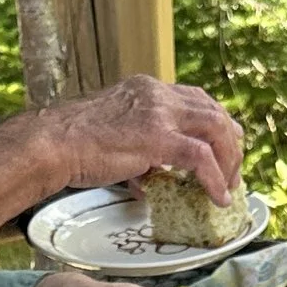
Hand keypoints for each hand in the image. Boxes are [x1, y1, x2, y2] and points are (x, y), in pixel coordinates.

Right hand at [45, 76, 242, 201]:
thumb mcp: (114, 138)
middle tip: (233, 171)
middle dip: (231, 142)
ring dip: (229, 160)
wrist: (53, 144)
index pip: (195, 99)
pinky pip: (200, 157)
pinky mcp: (158, 137)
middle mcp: (157, 94)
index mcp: (147, 89)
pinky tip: (217, 197)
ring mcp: (159, 113)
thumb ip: (139, 153)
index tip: (224, 144)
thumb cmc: (73, 146)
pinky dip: (214, 179)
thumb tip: (148, 180)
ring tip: (229, 186)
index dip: (215, 122)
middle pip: (213, 111)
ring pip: (216, 128)